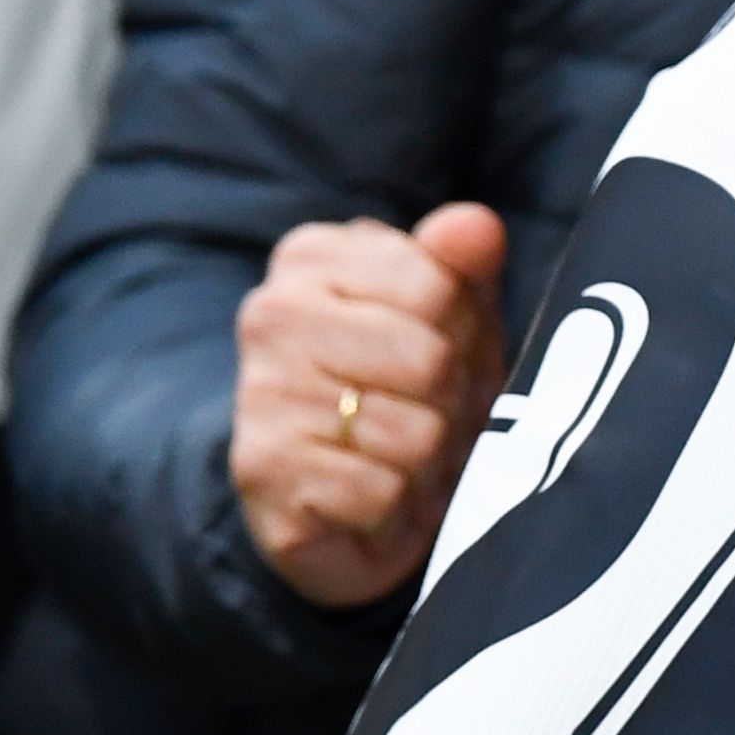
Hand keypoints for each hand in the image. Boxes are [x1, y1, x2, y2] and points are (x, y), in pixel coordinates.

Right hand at [233, 202, 511, 609]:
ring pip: (413, 434)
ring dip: (427, 463)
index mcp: (314, 257)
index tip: (442, 353)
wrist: (338, 500)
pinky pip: (380, 494)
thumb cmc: (408, 391)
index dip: (464, 337)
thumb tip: (474, 225)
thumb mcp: (452, 318)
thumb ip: (464, 265)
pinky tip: (372, 499)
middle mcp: (272, 314)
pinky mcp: (262, 472)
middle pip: (430, 362)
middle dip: (451, 404)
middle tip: (427, 416)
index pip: (438, 289)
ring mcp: (260, 392)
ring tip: (402, 460)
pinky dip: (394, 509)